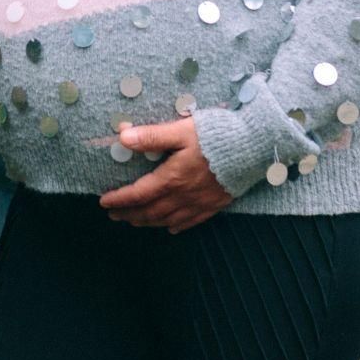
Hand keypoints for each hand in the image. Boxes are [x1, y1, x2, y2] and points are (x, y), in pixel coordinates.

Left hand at [98, 117, 233, 232]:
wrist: (255, 149)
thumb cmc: (217, 136)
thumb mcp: (181, 130)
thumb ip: (152, 136)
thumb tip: (122, 137)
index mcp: (172, 178)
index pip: (138, 194)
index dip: (120, 199)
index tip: (104, 201)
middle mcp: (184, 196)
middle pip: (151, 211)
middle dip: (130, 214)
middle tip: (114, 215)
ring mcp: (201, 203)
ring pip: (168, 219)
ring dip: (148, 222)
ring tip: (135, 222)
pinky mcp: (216, 204)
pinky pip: (192, 221)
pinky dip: (177, 226)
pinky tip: (171, 228)